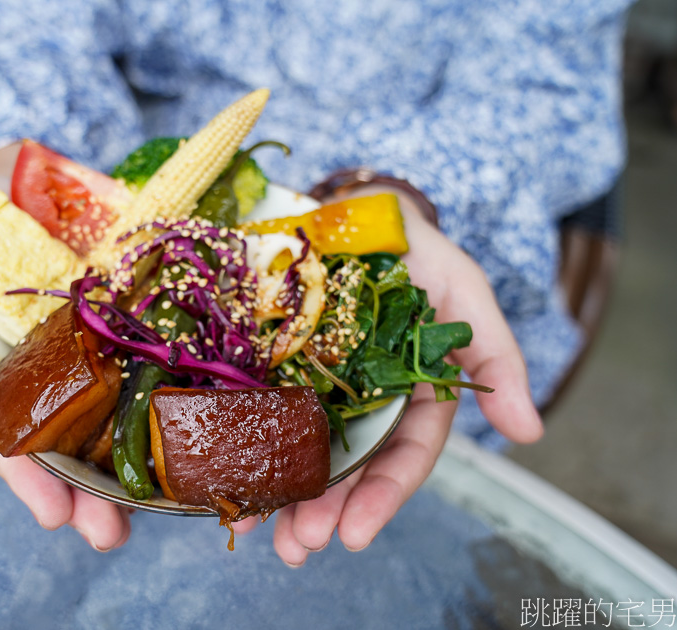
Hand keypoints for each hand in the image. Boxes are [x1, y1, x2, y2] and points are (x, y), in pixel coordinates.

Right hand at [0, 148, 131, 551]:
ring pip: (80, 424)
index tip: (49, 511)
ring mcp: (62, 356)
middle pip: (37, 438)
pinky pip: (121, 386)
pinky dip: (136, 424)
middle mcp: (10, 367)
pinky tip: (158, 459)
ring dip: (105, 476)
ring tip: (130, 520)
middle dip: (67, 489)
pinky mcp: (105, 338)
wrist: (40, 173)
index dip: (14, 466)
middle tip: (103, 534)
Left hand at [266, 191, 543, 566]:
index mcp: (410, 393)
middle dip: (324, 510)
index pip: (402, 455)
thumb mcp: (465, 292)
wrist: (354, 206)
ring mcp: (313, 382)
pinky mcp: (271, 362)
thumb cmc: (416, 250)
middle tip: (300, 545)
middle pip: (345, 465)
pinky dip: (244, 443)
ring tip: (259, 528)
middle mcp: (361, 398)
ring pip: (299, 447)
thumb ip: (495, 357)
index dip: (381, 496)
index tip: (354, 534)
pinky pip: (258, 407)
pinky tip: (227, 476)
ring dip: (281, 494)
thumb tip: (529, 431)